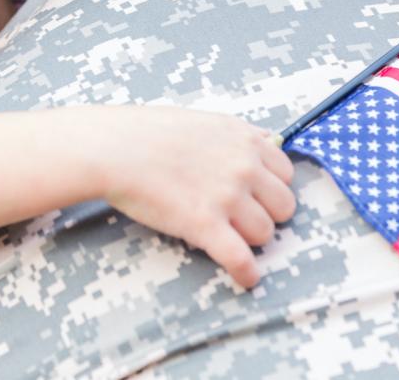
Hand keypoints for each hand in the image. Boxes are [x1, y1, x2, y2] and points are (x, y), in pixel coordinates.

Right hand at [97, 108, 294, 288]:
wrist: (112, 148)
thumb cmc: (146, 132)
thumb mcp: (203, 120)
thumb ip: (239, 134)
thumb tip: (270, 141)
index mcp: (244, 139)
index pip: (286, 174)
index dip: (270, 188)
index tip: (257, 197)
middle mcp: (243, 166)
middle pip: (283, 207)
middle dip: (265, 214)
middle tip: (241, 219)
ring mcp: (226, 196)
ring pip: (265, 234)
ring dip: (249, 240)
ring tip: (228, 239)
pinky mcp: (205, 225)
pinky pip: (241, 259)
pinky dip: (246, 273)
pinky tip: (244, 278)